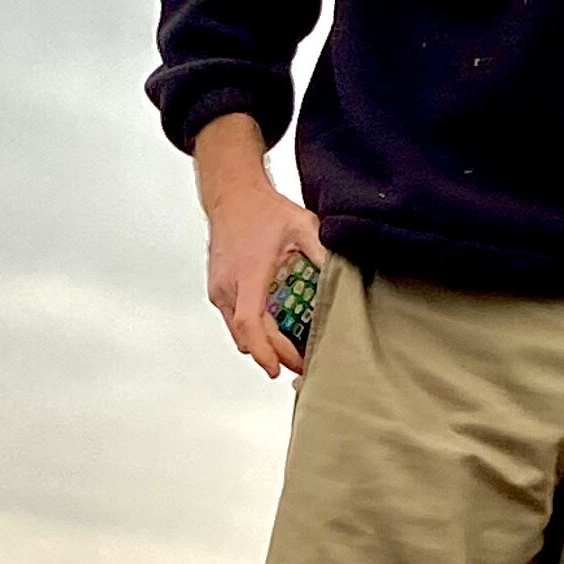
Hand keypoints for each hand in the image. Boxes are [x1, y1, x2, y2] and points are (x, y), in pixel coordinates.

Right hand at [193, 115, 328, 375]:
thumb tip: (345, 276)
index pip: (250, 322)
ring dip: (261, 344)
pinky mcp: (218, 289)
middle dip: (272, 355)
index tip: (277, 369)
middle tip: (299, 366)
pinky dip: (252, 330)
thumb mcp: (302, 225)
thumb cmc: (263, 210)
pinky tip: (272, 330)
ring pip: (237, 330)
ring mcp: (219, 288)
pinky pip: (234, 319)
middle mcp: (228, 285)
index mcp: (249, 272)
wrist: (232, 194)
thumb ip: (323, 252)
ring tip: (288, 352)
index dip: (264, 350)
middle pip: (246, 335)